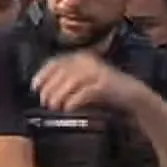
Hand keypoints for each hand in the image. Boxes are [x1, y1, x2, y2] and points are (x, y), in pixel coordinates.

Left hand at [32, 53, 146, 112]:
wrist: (132, 96)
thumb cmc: (104, 91)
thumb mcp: (82, 83)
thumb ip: (66, 83)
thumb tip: (43, 91)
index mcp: (81, 57)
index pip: (56, 61)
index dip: (43, 73)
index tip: (34, 86)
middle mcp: (88, 61)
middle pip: (61, 72)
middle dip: (49, 88)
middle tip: (44, 102)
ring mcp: (98, 71)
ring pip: (71, 81)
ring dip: (59, 95)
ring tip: (54, 107)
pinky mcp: (105, 84)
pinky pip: (84, 92)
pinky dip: (73, 101)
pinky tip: (67, 109)